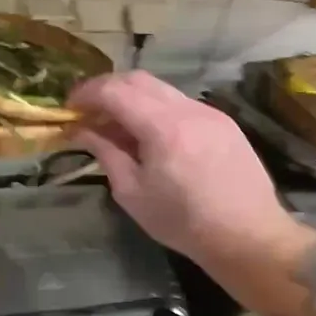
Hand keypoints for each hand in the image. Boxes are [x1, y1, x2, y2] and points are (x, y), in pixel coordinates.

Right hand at [68, 72, 298, 263]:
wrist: (247, 236)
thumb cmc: (183, 222)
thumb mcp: (133, 193)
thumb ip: (106, 154)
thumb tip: (83, 131)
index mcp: (163, 127)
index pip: (115, 91)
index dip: (86, 93)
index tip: (68, 107)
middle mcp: (189, 109)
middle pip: (139, 80)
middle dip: (108, 89)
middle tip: (88, 112)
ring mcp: (210, 113)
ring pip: (162, 90)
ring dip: (133, 99)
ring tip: (117, 127)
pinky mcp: (224, 123)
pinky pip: (182, 105)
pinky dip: (157, 110)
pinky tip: (150, 137)